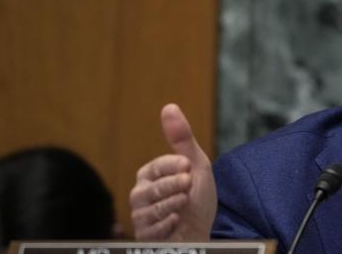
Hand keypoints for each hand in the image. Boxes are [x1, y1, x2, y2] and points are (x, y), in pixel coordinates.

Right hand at [129, 104, 216, 240]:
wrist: (201, 231)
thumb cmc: (198, 198)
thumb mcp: (196, 164)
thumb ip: (182, 138)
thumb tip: (169, 106)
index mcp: (151, 174)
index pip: (157, 165)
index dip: (175, 166)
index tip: (189, 168)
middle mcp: (141, 193)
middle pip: (152, 188)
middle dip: (175, 187)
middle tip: (188, 187)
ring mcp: (140, 215)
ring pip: (151, 208)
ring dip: (173, 205)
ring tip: (185, 203)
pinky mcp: (143, 235)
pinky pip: (151, 228)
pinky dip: (168, 224)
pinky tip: (177, 221)